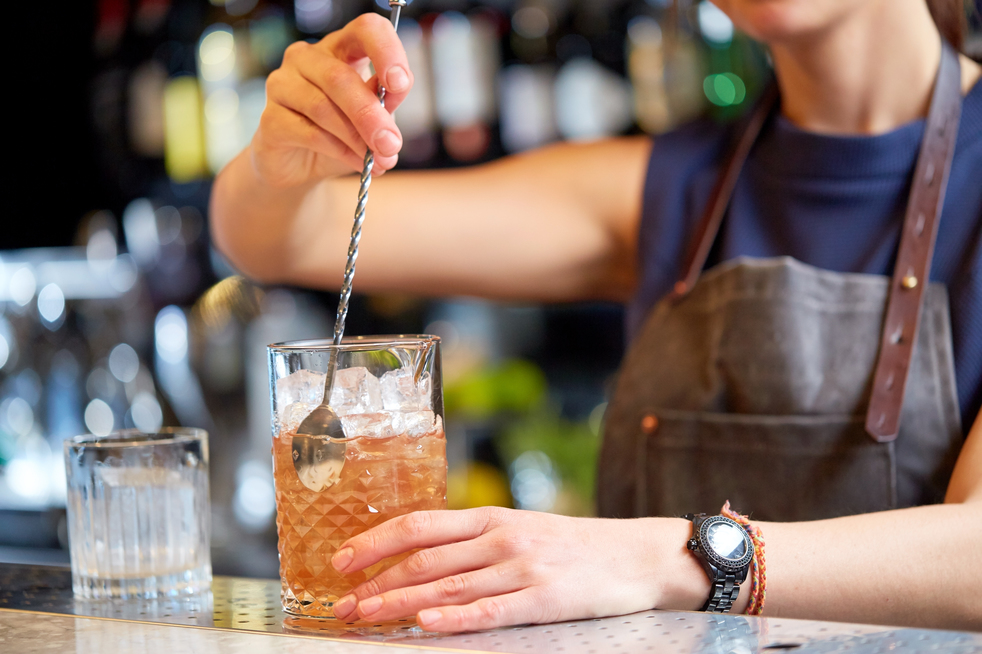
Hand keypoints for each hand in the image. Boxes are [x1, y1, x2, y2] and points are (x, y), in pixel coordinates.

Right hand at [252, 13, 412, 187]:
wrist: (301, 167)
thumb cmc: (339, 134)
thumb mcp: (370, 118)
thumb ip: (382, 106)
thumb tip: (393, 107)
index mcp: (340, 48)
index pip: (365, 30)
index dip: (385, 51)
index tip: (400, 84)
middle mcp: (307, 58)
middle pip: (340, 77)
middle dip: (370, 114)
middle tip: (391, 143)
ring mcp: (282, 85)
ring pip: (323, 107)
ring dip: (357, 138)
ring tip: (378, 160)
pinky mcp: (270, 118)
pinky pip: (309, 133)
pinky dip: (340, 151)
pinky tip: (358, 164)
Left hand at [329, 507, 701, 631]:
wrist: (636, 554)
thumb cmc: (573, 545)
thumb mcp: (521, 528)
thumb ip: (475, 540)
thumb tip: (419, 554)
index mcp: (490, 518)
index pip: (419, 525)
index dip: (375, 542)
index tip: (340, 560)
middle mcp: (500, 538)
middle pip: (424, 559)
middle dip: (375, 582)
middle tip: (340, 604)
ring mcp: (522, 567)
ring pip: (448, 585)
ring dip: (399, 603)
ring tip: (364, 617)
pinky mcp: (545, 598)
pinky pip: (492, 609)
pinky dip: (456, 618)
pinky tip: (427, 625)